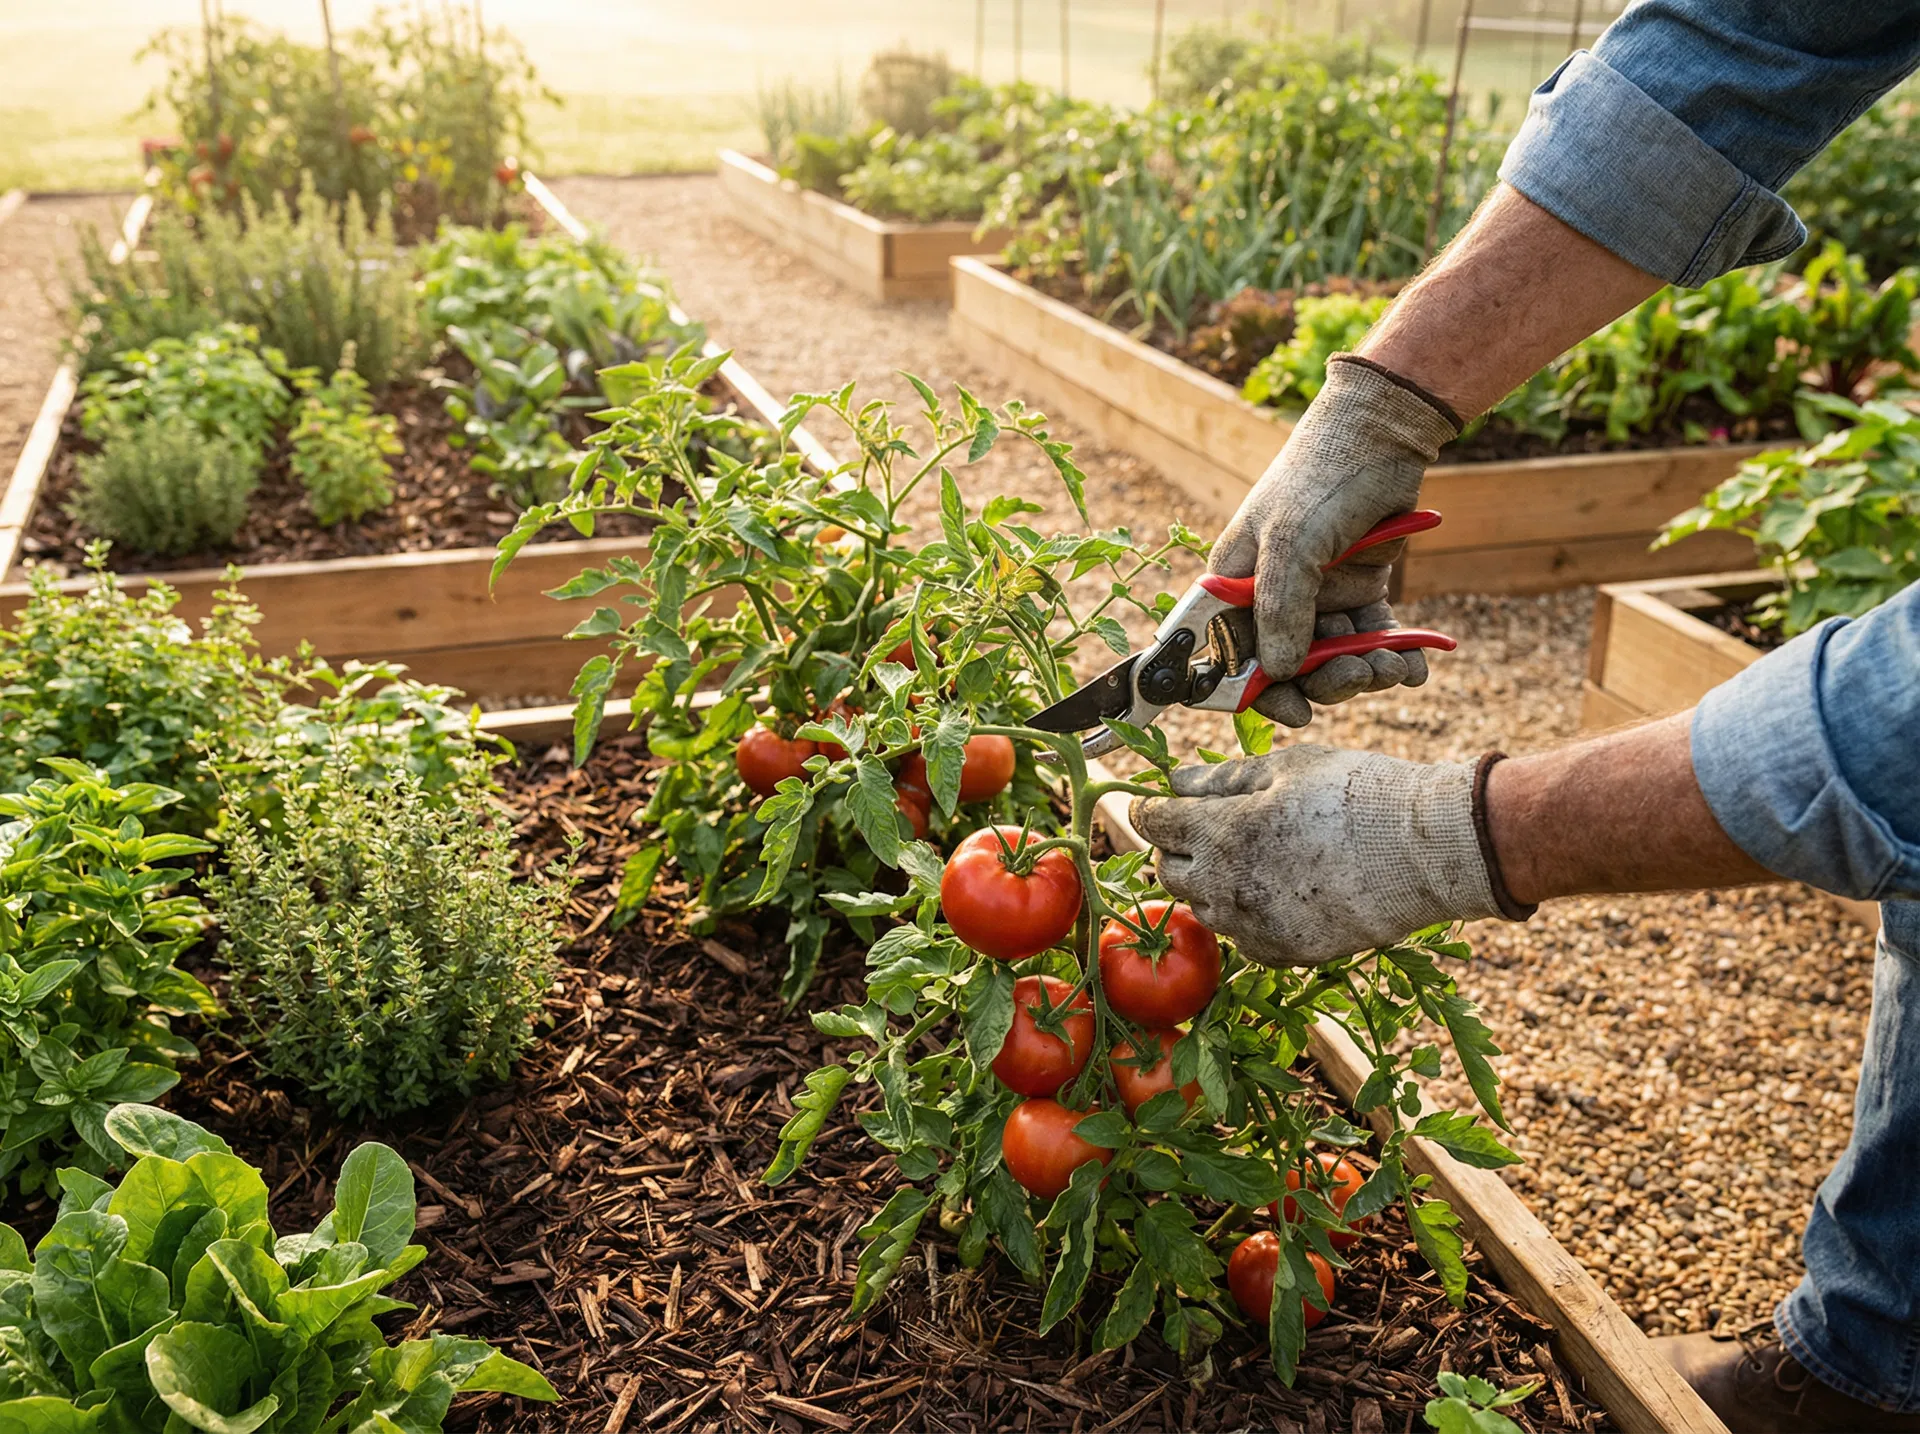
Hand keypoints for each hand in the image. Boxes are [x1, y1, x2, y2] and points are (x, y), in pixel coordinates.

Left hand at [1128, 746, 1507, 965]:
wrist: (1426, 850)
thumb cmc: (1357, 792)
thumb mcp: (1287, 768)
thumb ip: (1221, 778)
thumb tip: (1173, 781)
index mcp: (1222, 831)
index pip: (1155, 822)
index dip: (1151, 808)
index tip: (1156, 804)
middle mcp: (1227, 885)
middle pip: (1169, 870)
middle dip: (1176, 846)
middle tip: (1201, 827)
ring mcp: (1254, 926)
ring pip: (1203, 906)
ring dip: (1209, 882)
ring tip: (1246, 856)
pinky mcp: (1283, 953)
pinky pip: (1241, 937)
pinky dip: (1244, 915)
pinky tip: (1274, 890)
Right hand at [1211, 355, 1459, 727]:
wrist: (1382, 436)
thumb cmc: (1318, 480)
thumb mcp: (1291, 544)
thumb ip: (1280, 611)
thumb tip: (1276, 673)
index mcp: (1235, 586)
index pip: (1230, 655)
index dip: (1256, 690)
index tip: (1293, 710)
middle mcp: (1271, 598)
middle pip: (1287, 668)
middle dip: (1324, 682)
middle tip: (1357, 676)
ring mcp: (1317, 597)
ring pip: (1333, 660)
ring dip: (1364, 671)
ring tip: (1393, 665)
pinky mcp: (1359, 592)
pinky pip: (1372, 640)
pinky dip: (1394, 657)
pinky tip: (1414, 664)